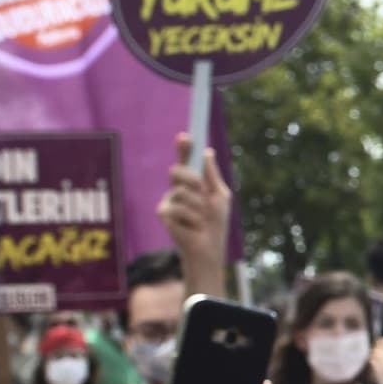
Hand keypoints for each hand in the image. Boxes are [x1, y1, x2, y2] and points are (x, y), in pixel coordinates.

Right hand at [158, 138, 232, 297]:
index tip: (185, 136)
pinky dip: (191, 216)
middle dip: (193, 179)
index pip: (185, 160)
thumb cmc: (215, 223)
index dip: (183, 147)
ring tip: (202, 218)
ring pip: (182, 190)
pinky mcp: (163, 213)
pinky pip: (177, 206)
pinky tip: (193, 226)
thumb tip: (207, 152)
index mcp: (192, 182)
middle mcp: (177, 188)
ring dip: (198, 205)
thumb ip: (212, 175)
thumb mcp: (219, 195)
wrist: (208, 247)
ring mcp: (168, 200)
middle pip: (179, 170)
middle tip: (203, 192)